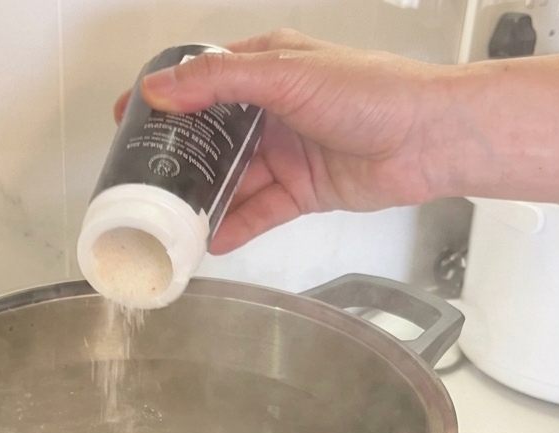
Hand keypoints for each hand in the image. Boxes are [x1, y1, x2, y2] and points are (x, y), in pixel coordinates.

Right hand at [114, 31, 446, 253]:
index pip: (199, 80)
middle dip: (177, 158)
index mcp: (266, 67)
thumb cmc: (373, 92)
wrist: (430, 138)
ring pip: (232, 178)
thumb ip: (220, 82)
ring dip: (204, 198)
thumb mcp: (286, 75)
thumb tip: (161, 89)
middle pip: (210, 136)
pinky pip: (259, 210)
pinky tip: (212, 239)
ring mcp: (286, 151)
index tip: (129, 121)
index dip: (162, 99)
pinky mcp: (302, 190)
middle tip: (142, 180)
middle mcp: (273, 108)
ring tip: (171, 221)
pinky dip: (236, 225)